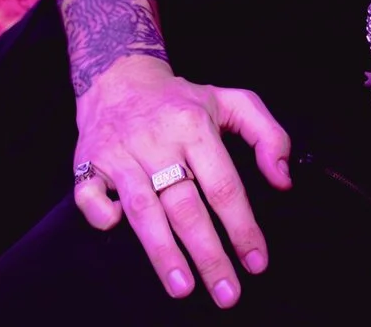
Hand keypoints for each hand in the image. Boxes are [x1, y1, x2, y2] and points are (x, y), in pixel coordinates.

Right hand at [72, 56, 293, 307]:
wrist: (119, 78)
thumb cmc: (182, 100)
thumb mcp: (233, 101)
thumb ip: (268, 135)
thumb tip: (283, 179)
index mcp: (195, 126)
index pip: (223, 185)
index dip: (242, 227)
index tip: (257, 262)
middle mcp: (157, 141)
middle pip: (186, 206)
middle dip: (209, 254)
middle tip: (227, 293)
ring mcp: (120, 154)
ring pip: (144, 210)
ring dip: (164, 253)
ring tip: (183, 288)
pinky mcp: (87, 164)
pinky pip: (91, 198)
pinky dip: (104, 217)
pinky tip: (119, 232)